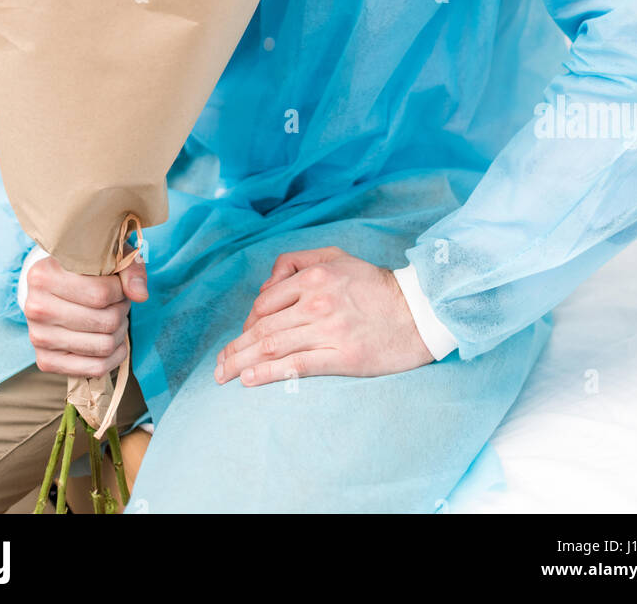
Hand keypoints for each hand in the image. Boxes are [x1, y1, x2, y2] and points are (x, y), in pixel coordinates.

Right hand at [25, 256, 147, 378]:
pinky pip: (95, 368)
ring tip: (115, 318)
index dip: (120, 291)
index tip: (118, 286)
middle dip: (121, 312)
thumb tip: (140, 295)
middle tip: (119, 303)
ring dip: (119, 332)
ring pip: (103, 345)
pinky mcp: (46, 361)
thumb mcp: (105, 257)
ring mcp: (39, 337)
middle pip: (105, 321)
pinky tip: (114, 341)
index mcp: (44, 275)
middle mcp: (36, 308)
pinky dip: (114, 356)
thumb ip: (127, 269)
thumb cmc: (82, 271)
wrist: (51, 290)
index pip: (100, 294)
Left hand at [215, 246, 432, 387]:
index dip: (246, 324)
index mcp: (314, 276)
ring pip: (273, 346)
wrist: (418, 312)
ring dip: (242, 362)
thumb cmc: (375, 285)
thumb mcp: (336, 257)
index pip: (265, 303)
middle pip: (263, 328)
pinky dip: (268, 373)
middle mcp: (317, 301)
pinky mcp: (342, 357)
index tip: (239, 340)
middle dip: (235, 348)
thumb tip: (266, 286)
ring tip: (224, 376)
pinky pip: (297, 365)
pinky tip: (249, 380)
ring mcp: (328, 330)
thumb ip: (297, 262)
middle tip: (217, 367)